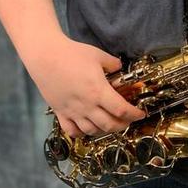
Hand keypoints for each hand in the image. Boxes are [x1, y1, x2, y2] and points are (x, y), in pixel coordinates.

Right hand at [26, 34, 144, 137]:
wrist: (46, 57)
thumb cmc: (72, 54)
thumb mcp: (98, 55)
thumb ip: (112, 64)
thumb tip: (119, 67)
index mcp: (99, 91)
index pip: (122, 110)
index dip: (134, 114)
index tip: (141, 114)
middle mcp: (87, 105)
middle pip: (109, 125)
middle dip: (123, 125)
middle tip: (128, 120)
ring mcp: (72, 111)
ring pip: (92, 130)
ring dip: (105, 130)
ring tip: (111, 123)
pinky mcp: (60, 112)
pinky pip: (72, 130)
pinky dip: (82, 133)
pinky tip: (87, 128)